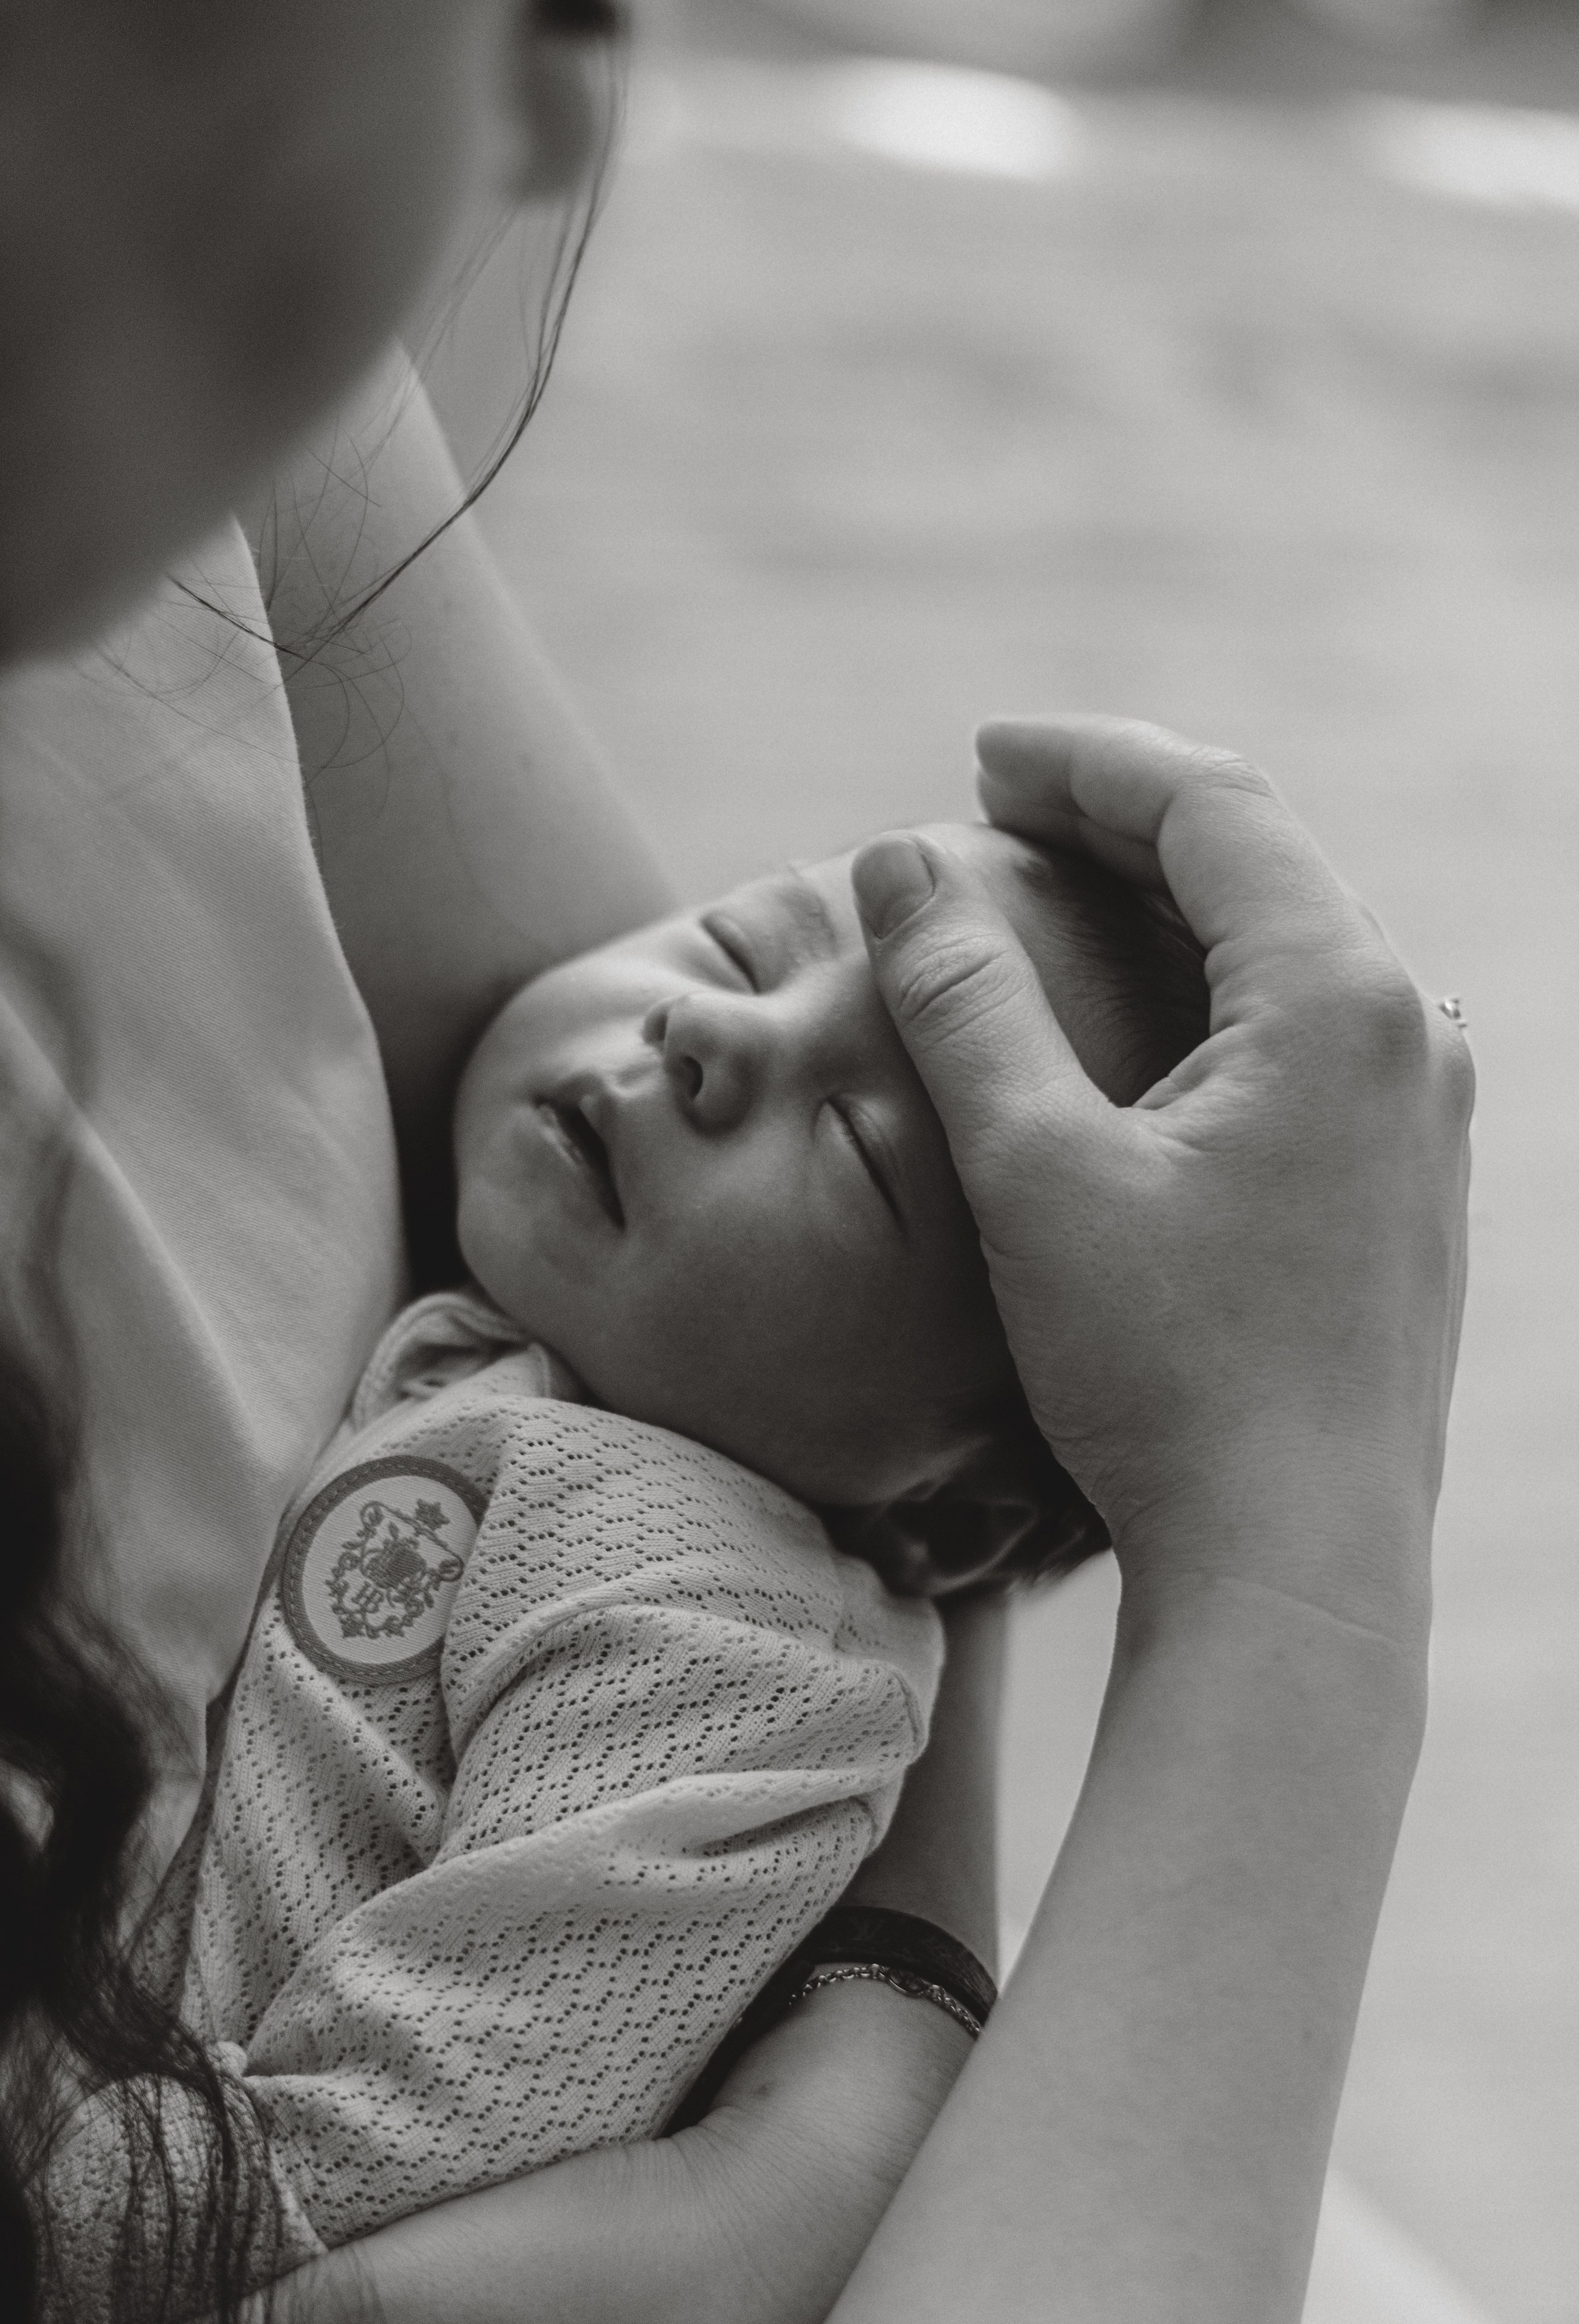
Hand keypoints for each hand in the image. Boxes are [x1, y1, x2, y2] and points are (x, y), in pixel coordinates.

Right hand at [851, 717, 1471, 1626]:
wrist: (1297, 1568)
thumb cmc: (1166, 1376)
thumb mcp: (1035, 1172)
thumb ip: (964, 1000)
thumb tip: (899, 861)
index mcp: (1339, 998)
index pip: (1212, 804)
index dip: (1085, 760)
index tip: (977, 755)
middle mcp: (1412, 1034)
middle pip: (1263, 861)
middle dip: (1125, 818)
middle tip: (998, 806)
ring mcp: (1424, 1114)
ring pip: (1290, 948)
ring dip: (1171, 904)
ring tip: (1054, 895)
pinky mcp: (1406, 1185)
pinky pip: (1310, 1033)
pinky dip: (1210, 992)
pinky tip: (1137, 1027)